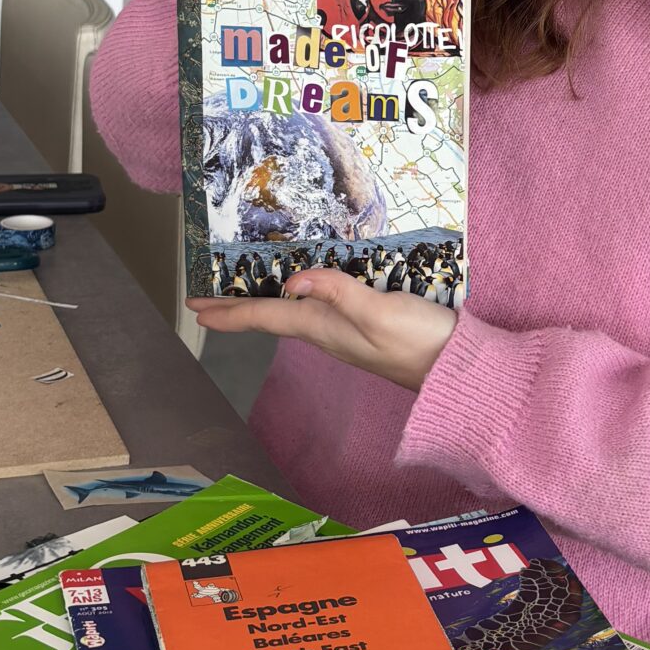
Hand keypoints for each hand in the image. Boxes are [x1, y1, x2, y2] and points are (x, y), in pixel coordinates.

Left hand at [189, 267, 457, 393]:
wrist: (454, 370)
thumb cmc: (419, 341)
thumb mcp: (380, 311)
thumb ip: (339, 292)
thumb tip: (294, 280)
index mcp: (323, 327)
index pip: (264, 316)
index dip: (228, 310)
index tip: (194, 306)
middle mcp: (326, 332)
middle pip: (270, 318)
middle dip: (234, 310)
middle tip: (202, 301)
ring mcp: (344, 333)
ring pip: (289, 316)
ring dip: (260, 305)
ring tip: (239, 295)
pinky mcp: (362, 328)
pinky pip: (314, 312)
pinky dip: (294, 301)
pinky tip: (298, 293)